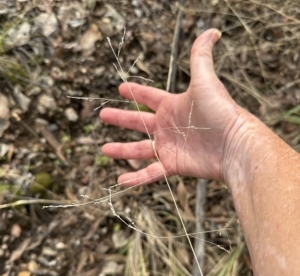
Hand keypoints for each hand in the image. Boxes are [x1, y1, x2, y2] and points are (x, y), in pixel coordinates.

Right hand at [100, 29, 243, 185]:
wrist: (234, 145)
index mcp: (172, 107)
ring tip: (104, 149)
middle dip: (121, 118)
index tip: (121, 88)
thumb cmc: (220, 112)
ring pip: (140, 149)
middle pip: (139, 123)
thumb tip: (212, 31)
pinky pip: (151, 173)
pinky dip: (137, 178)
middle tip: (103, 115)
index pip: (149, 97)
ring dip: (122, 150)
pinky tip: (121, 180)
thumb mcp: (205, 81)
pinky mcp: (174, 165)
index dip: (135, 92)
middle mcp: (169, 127)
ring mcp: (170, 147)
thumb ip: (200, 57)